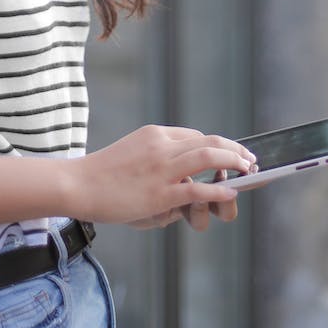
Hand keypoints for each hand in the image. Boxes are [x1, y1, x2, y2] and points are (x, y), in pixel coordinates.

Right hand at [75, 125, 256, 226]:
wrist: (77, 184)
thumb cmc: (102, 175)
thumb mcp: (134, 156)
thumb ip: (160, 165)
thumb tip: (181, 185)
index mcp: (155, 134)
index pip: (196, 136)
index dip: (217, 147)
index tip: (229, 156)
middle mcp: (162, 146)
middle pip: (210, 141)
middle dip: (235, 150)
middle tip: (250, 159)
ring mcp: (162, 169)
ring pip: (209, 157)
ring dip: (234, 163)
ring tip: (247, 171)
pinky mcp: (160, 193)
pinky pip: (199, 188)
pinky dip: (220, 189)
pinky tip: (231, 192)